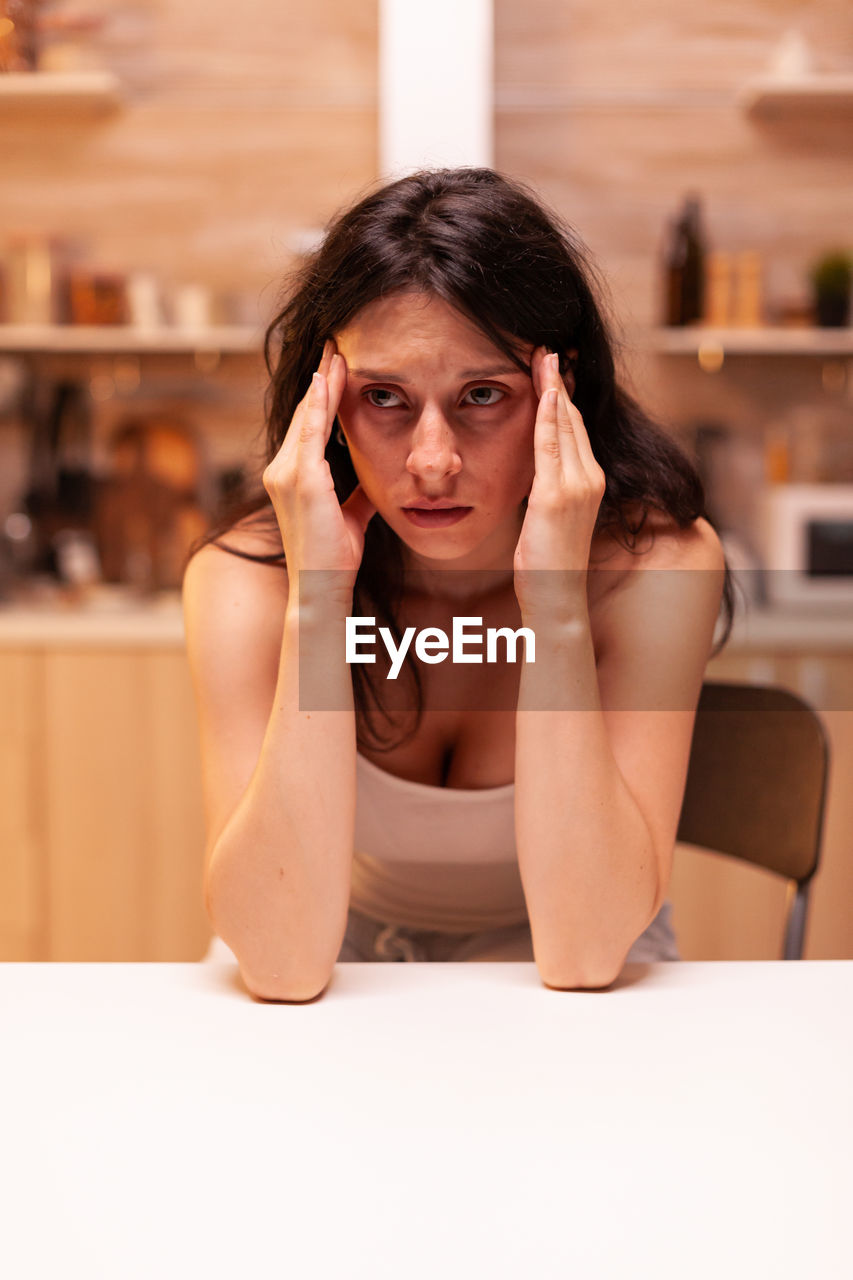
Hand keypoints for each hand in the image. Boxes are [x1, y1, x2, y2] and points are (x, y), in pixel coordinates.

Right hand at [262, 340, 375, 604]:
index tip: (336, 366)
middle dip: (322, 377)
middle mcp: (281, 470)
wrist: (321, 585)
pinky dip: (319, 404)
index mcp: (291, 476)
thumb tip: (375, 480)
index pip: (308, 424)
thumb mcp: (350, 515)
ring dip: (323, 381)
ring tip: (337, 351)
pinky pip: (310, 432)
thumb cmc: (335, 557)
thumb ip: (357, 494)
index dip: (323, 394)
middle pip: (304, 412)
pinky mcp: (301, 480)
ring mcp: (286, 474)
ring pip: (306, 415)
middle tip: (337, 344)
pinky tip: (328, 379)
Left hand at [513, 348, 605, 619]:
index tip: (552, 367)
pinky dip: (549, 414)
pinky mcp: (558, 496)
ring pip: (566, 424)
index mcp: (589, 482)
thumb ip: (546, 489)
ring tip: (543, 355)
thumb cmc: (547, 563)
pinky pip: (552, 445)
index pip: (574, 428)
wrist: (556, 595)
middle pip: (573, 418)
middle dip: (559, 381)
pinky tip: (543, 389)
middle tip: (546, 347)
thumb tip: (535, 472)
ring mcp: (577, 486)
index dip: (563, 396)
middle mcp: (590, 478)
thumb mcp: (547, 517)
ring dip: (554, 386)